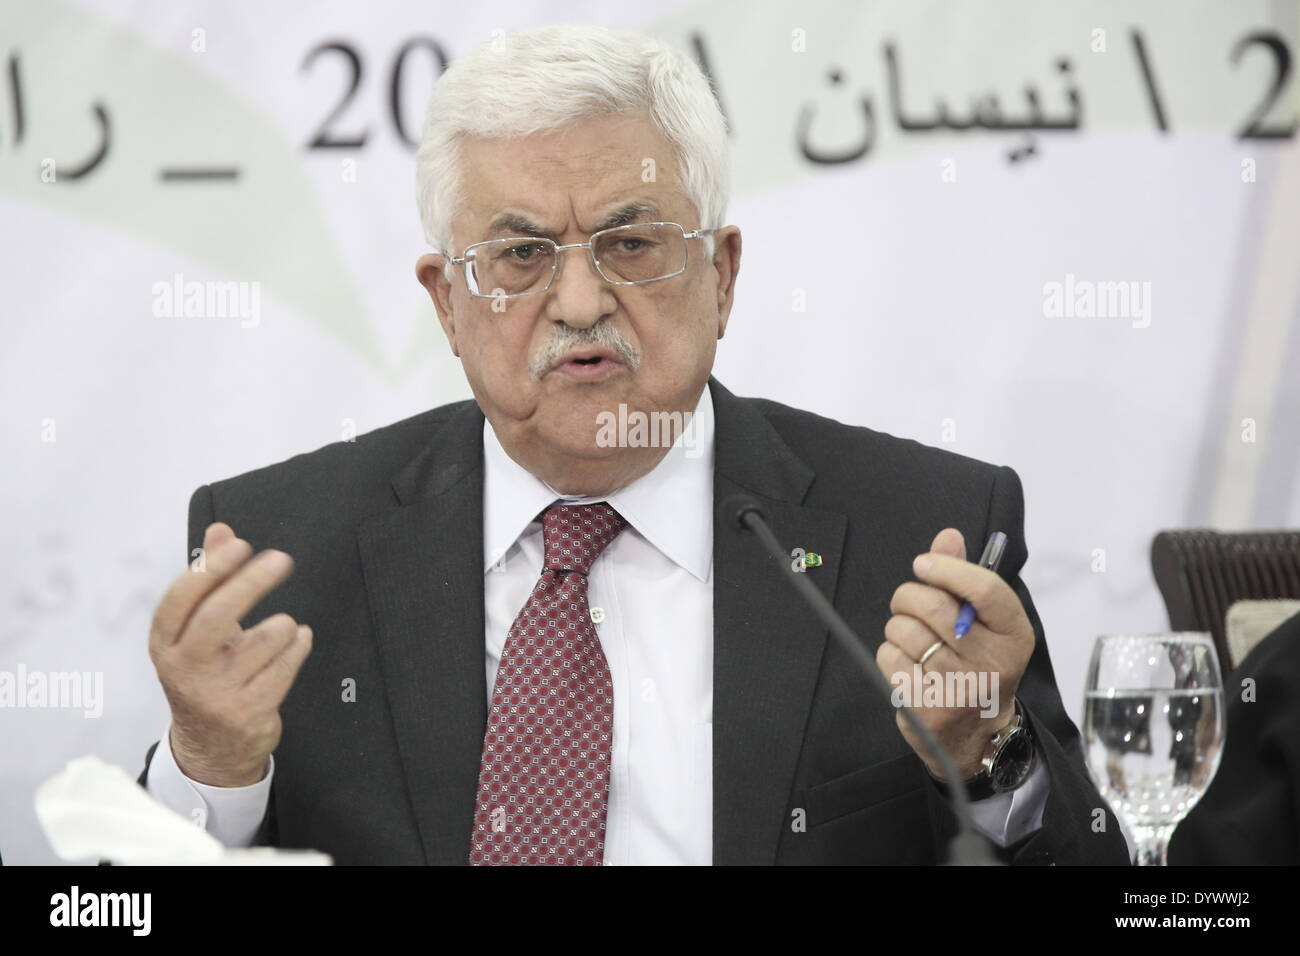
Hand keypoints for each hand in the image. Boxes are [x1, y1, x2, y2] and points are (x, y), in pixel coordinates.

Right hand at [148, 522, 311, 786]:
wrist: (212, 748)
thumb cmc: (207, 676)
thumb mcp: (198, 632)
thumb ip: (210, 579)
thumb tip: (220, 531)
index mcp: (166, 644)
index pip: (180, 599)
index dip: (210, 568)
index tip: (239, 545)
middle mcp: (185, 669)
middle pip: (218, 614)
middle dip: (253, 581)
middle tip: (280, 560)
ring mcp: (217, 693)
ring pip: (264, 639)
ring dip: (284, 626)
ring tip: (284, 628)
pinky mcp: (248, 712)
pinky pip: (286, 665)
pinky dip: (298, 646)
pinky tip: (297, 642)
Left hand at [876, 528, 1034, 778]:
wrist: (977, 732)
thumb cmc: (978, 663)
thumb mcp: (984, 622)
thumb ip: (964, 577)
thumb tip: (947, 537)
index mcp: (1015, 635)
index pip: (984, 589)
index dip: (947, 569)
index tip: (923, 564)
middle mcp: (993, 663)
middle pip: (933, 606)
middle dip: (909, 596)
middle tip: (909, 603)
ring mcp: (961, 689)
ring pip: (905, 630)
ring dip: (899, 627)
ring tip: (913, 639)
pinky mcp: (928, 708)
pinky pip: (889, 657)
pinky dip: (890, 653)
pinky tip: (908, 663)